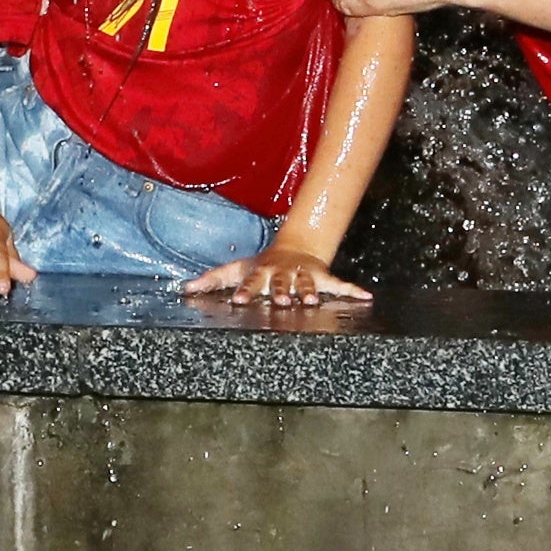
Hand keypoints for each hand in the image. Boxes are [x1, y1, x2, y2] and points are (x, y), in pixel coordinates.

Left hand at [183, 245, 368, 308]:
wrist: (295, 248)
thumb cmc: (260, 266)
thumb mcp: (235, 269)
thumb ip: (211, 280)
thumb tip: (184, 289)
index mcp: (262, 273)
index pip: (250, 283)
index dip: (244, 291)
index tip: (238, 300)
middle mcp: (284, 274)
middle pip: (282, 283)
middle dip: (281, 292)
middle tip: (281, 301)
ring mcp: (305, 276)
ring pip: (310, 285)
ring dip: (311, 292)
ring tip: (313, 302)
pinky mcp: (324, 278)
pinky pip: (341, 285)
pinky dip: (354, 290)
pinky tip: (366, 297)